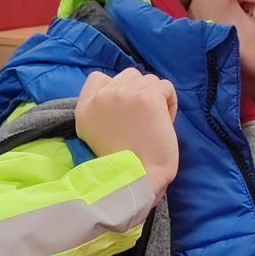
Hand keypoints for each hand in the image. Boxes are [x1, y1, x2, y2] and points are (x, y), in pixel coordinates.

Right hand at [75, 68, 178, 199]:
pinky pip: (166, 87)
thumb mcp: (94, 133)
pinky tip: (164, 123)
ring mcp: (123, 94)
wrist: (138, 179)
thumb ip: (100, 109)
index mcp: (84, 108)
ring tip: (153, 124)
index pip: (99, 78)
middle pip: (129, 76)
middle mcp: (101, 97)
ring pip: (149, 80)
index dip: (118, 90)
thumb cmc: (124, 162)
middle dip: (139, 94)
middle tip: (142, 123)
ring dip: (156, 98)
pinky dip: (170, 103)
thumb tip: (120, 94)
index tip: (126, 114)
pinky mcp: (147, 97)